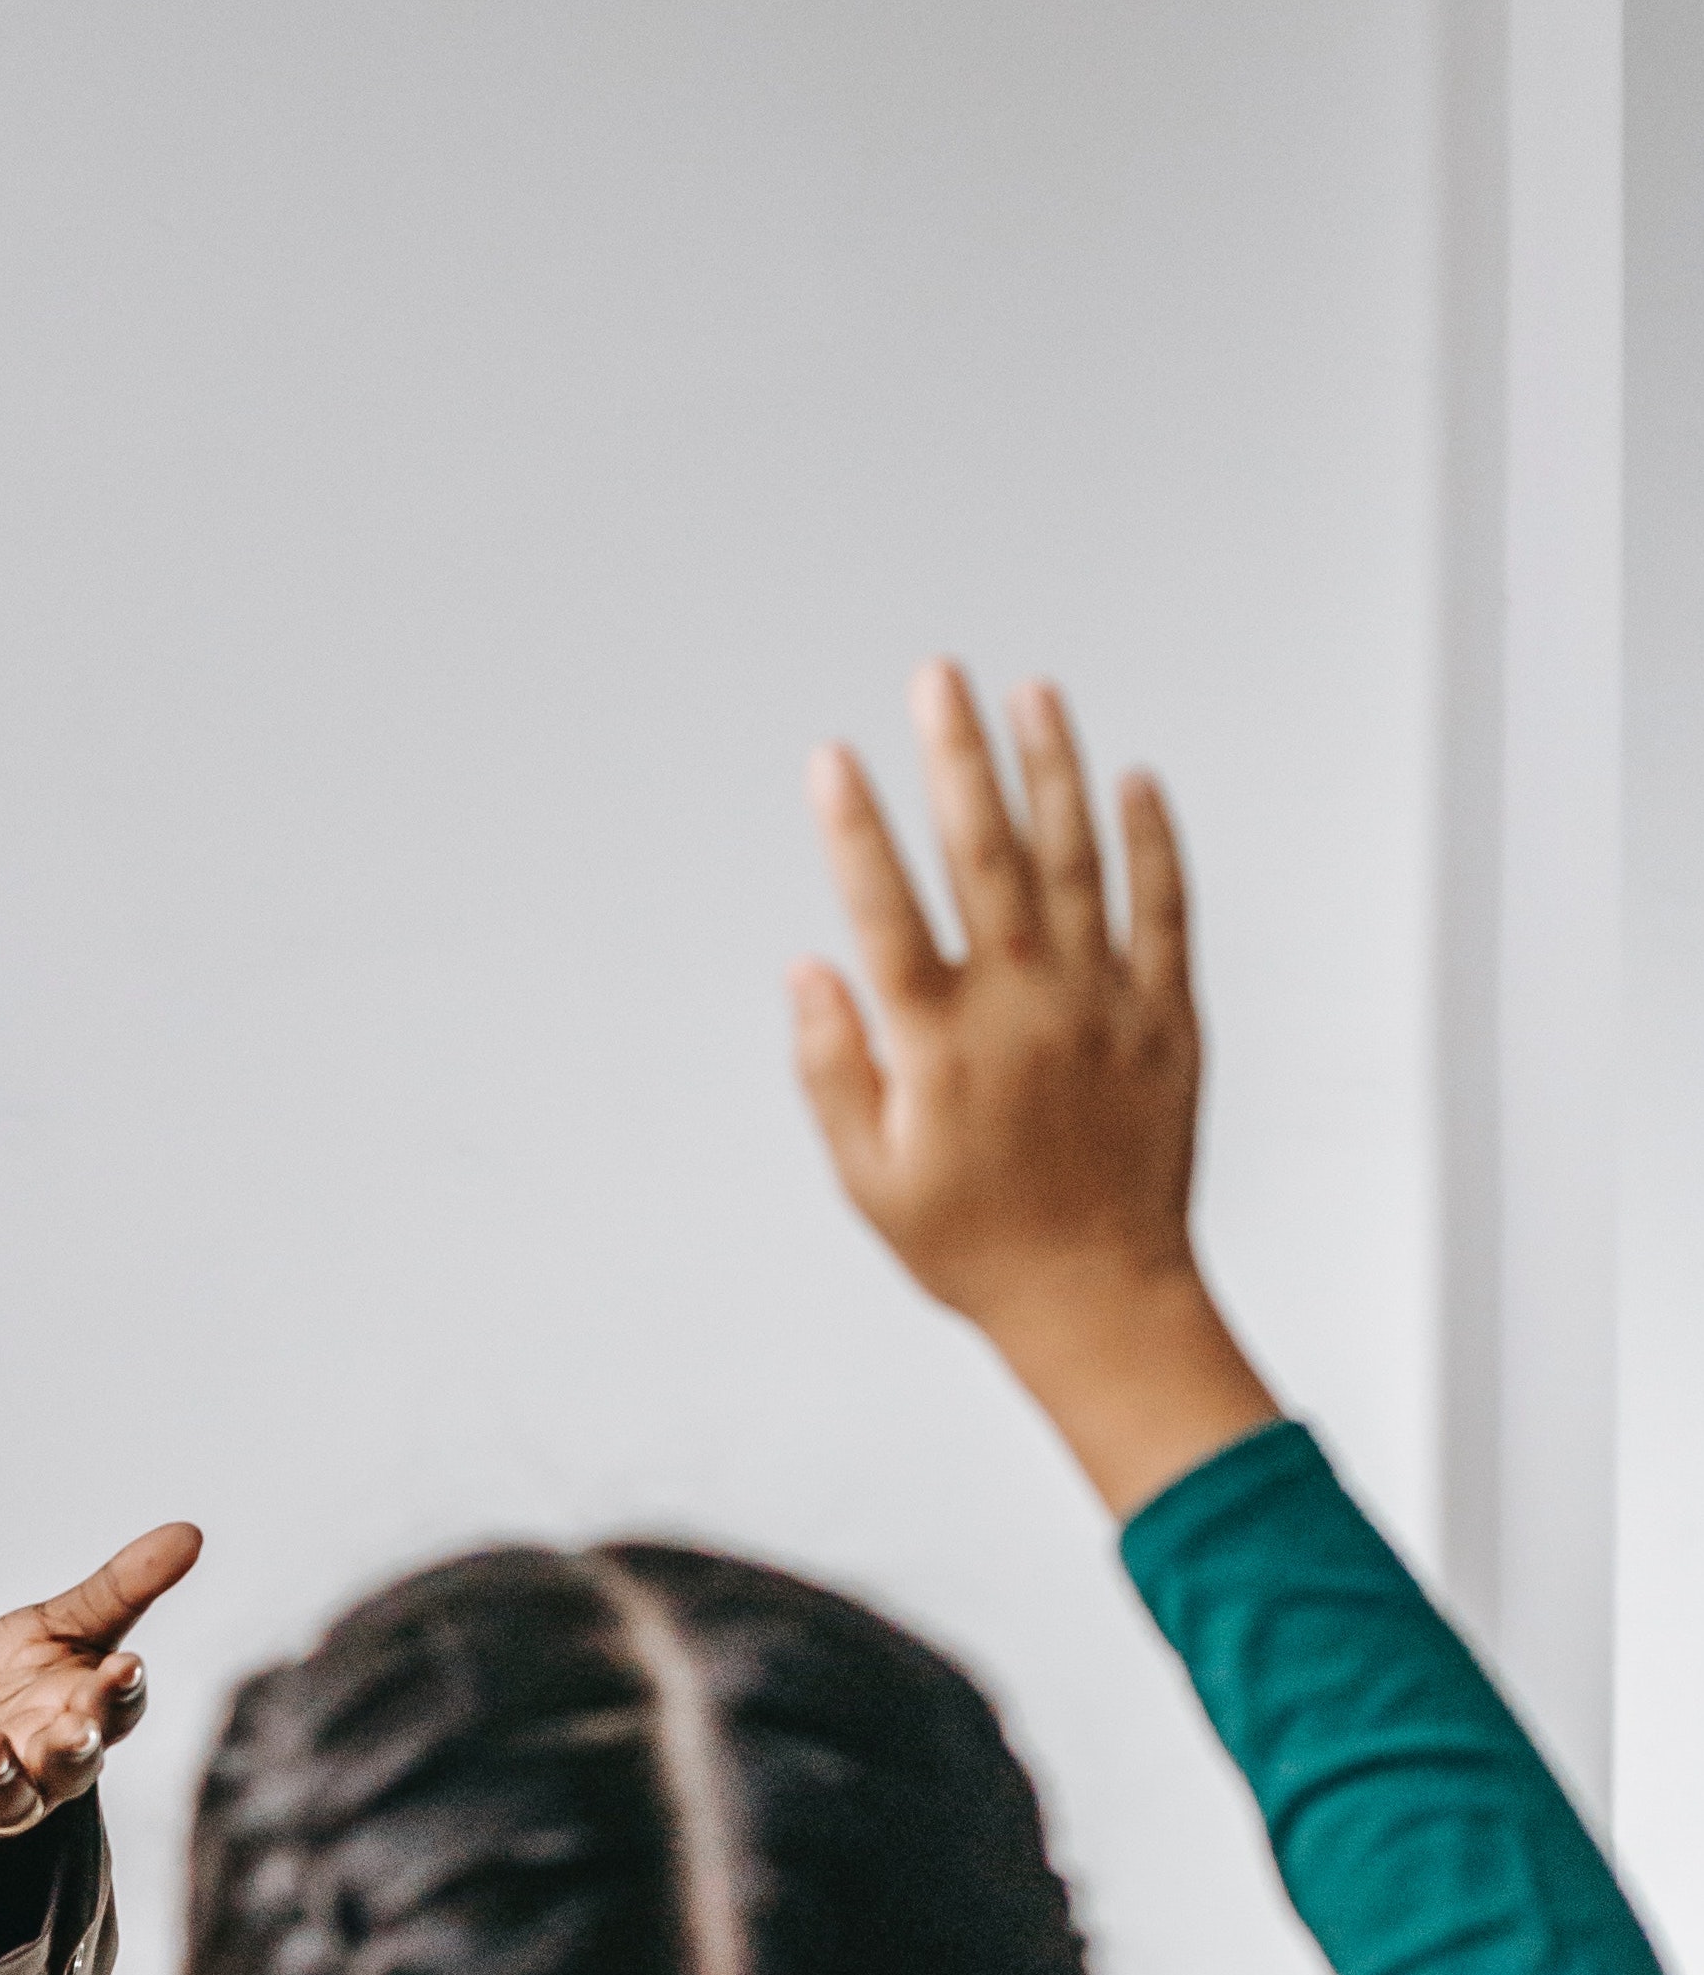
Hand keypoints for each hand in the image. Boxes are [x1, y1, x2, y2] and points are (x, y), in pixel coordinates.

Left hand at [0, 1519, 197, 1845]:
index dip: (122, 1692)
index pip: (117, 1711)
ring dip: (0, 1777)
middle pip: (72, 1767)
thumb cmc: (17, 1679)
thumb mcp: (62, 1624)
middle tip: (75, 1728)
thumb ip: (122, 1588)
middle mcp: (48, 1766)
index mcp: (86, 1717)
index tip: (127, 1665)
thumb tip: (192, 1532)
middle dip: (73, 1749)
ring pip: (8, 1801)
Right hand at [795, 663, 1276, 1515]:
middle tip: (938, 678)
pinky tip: (1134, 780)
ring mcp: (1101, 1001)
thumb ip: (834, 1072)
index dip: (855, 830)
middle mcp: (1022, 1006)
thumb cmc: (974, 1247)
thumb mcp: (871, 1180)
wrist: (1099, 1296)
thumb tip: (811, 971)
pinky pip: (1163, 906)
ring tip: (1031, 695)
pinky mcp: (1164, 1014)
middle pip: (985, 855)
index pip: (886, 912)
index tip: (834, 759)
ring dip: (1052, 769)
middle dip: (956, 758)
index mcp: (939, 1046)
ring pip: (1078, 858)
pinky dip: (1151, 839)